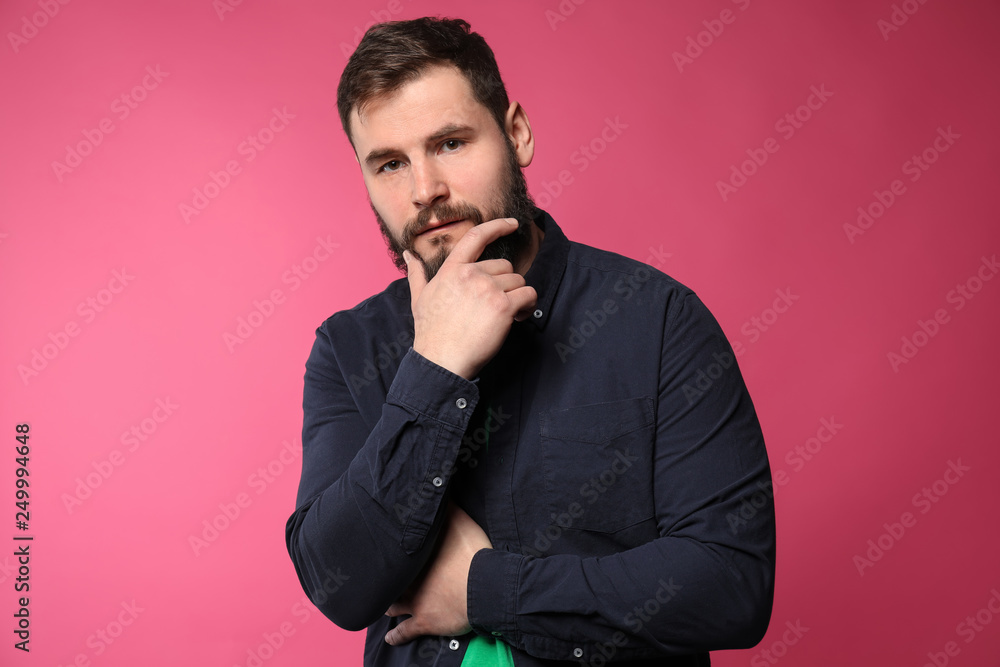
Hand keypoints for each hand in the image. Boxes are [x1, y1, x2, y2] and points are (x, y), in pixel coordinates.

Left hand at [384, 502, 492, 644]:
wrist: (483, 587)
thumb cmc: (474, 554)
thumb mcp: (462, 522)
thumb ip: (448, 508)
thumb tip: (437, 487)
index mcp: (417, 557)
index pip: (397, 554)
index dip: (388, 554)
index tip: (381, 551)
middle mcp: (410, 578)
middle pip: (390, 580)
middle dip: (384, 580)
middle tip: (377, 579)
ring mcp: (415, 601)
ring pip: (392, 604)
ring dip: (387, 605)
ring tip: (382, 605)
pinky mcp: (424, 622)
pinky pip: (404, 631)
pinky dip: (396, 635)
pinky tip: (389, 637)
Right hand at [405, 218, 536, 378]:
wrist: (441, 360)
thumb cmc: (430, 333)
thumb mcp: (419, 298)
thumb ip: (416, 273)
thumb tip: (408, 254)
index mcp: (452, 269)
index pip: (476, 237)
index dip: (497, 226)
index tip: (512, 224)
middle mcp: (471, 274)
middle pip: (505, 266)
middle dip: (506, 284)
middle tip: (497, 306)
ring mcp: (488, 288)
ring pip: (518, 281)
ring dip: (518, 296)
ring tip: (507, 316)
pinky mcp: (503, 306)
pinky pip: (528, 295)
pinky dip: (528, 306)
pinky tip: (518, 319)